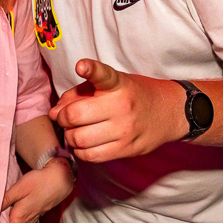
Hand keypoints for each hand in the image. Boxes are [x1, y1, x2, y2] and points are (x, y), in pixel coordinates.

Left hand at [1, 159, 73, 222]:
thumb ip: (5, 200)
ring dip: (12, 216)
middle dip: (3, 219)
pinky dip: (21, 214)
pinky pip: (27, 217)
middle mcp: (26, 221)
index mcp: (18, 217)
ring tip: (7, 206)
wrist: (60, 179)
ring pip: (19, 221)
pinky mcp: (39, 212)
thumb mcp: (19, 188)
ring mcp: (34, 217)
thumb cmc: (39, 182)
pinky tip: (20, 205)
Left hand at [49, 59, 187, 162]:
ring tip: (74, 131)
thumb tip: (54, 112)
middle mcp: (121, 106)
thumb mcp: (110, 84)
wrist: (168, 112)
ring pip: (79, 139)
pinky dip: (79, 150)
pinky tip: (83, 143)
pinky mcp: (127, 149)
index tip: (81, 66)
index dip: (90, 69)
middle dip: (62, 117)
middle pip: (76, 115)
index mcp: (117, 84)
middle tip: (65, 117)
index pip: (103, 74)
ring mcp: (125, 129)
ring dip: (69, 136)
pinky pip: (91, 155)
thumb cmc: (132, 95)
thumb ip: (79, 92)